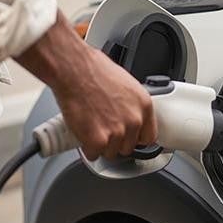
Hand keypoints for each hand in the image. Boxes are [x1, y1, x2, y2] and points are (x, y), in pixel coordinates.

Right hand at [15, 11, 156, 159]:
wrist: (73, 68)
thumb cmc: (93, 70)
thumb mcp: (125, 84)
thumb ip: (130, 104)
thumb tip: (127, 114)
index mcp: (143, 105)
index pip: (149, 136)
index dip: (135, 138)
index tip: (128, 137)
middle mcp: (133, 120)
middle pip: (128, 147)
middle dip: (115, 141)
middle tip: (102, 127)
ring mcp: (116, 132)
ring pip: (110, 153)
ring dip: (99, 144)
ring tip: (90, 125)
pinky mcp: (97, 140)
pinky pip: (93, 154)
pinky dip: (85, 147)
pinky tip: (82, 131)